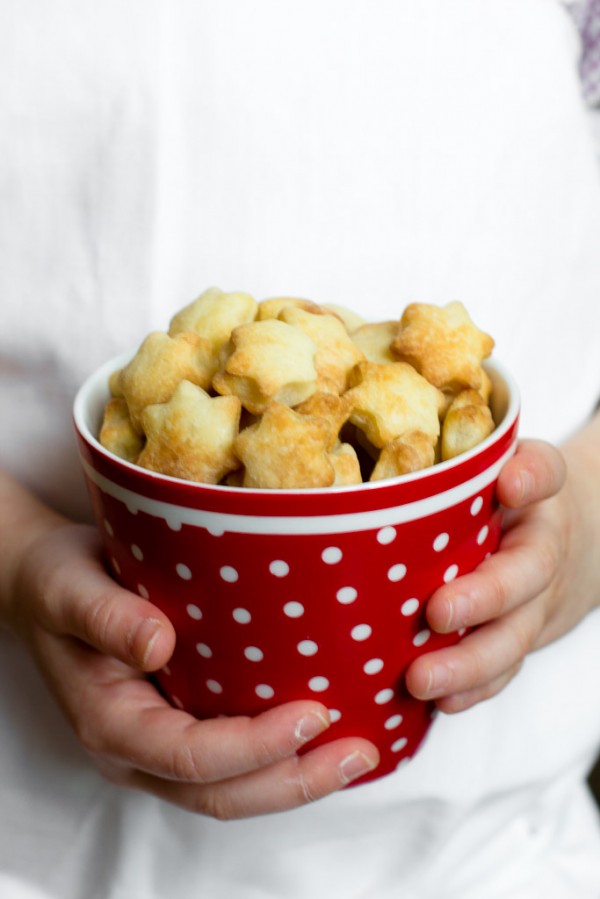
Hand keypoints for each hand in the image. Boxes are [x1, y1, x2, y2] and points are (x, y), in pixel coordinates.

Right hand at [9, 521, 378, 817]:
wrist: (49, 585)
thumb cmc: (58, 582)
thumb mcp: (70, 588)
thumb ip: (106, 616)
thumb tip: (159, 643)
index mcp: (110, 723)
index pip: (191, 756)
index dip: (256, 746)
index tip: (314, 714)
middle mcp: (138, 750)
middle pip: (222, 793)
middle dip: (295, 781)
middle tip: (361, 752)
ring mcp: (160, 746)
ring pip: (234, 788)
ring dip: (298, 778)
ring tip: (360, 751)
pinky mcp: (182, 725)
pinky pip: (235, 761)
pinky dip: (283, 756)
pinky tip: (326, 732)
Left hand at [405, 438, 575, 712]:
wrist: (564, 545)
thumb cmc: (498, 500)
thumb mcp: (485, 468)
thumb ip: (452, 462)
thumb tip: (387, 465)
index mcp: (535, 492)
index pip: (545, 472)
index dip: (531, 478)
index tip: (510, 486)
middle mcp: (543, 545)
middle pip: (527, 573)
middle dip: (485, 596)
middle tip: (437, 612)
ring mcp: (537, 599)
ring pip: (514, 634)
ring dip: (470, 661)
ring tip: (422, 679)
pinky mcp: (522, 637)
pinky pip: (506, 668)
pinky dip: (474, 688)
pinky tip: (441, 702)